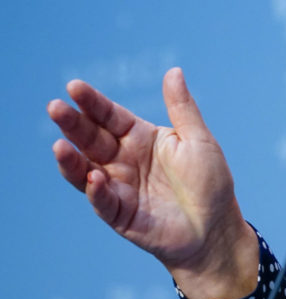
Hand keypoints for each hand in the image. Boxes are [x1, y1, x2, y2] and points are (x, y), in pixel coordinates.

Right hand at [48, 68, 256, 298]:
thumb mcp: (198, 140)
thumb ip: (182, 108)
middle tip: (56, 108)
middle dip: (73, 124)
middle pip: (92, 139)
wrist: (215, 228)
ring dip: (71, 159)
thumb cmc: (210, 182)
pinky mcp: (120, 215)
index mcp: (141, 138)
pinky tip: (95, 178)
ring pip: (86, 170)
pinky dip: (97, 191)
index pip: (110, 116)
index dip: (92, 103)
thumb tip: (173, 70)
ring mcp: (119, 187)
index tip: (74, 87)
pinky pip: (103, 201)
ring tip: (60, 145)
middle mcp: (124, 160)